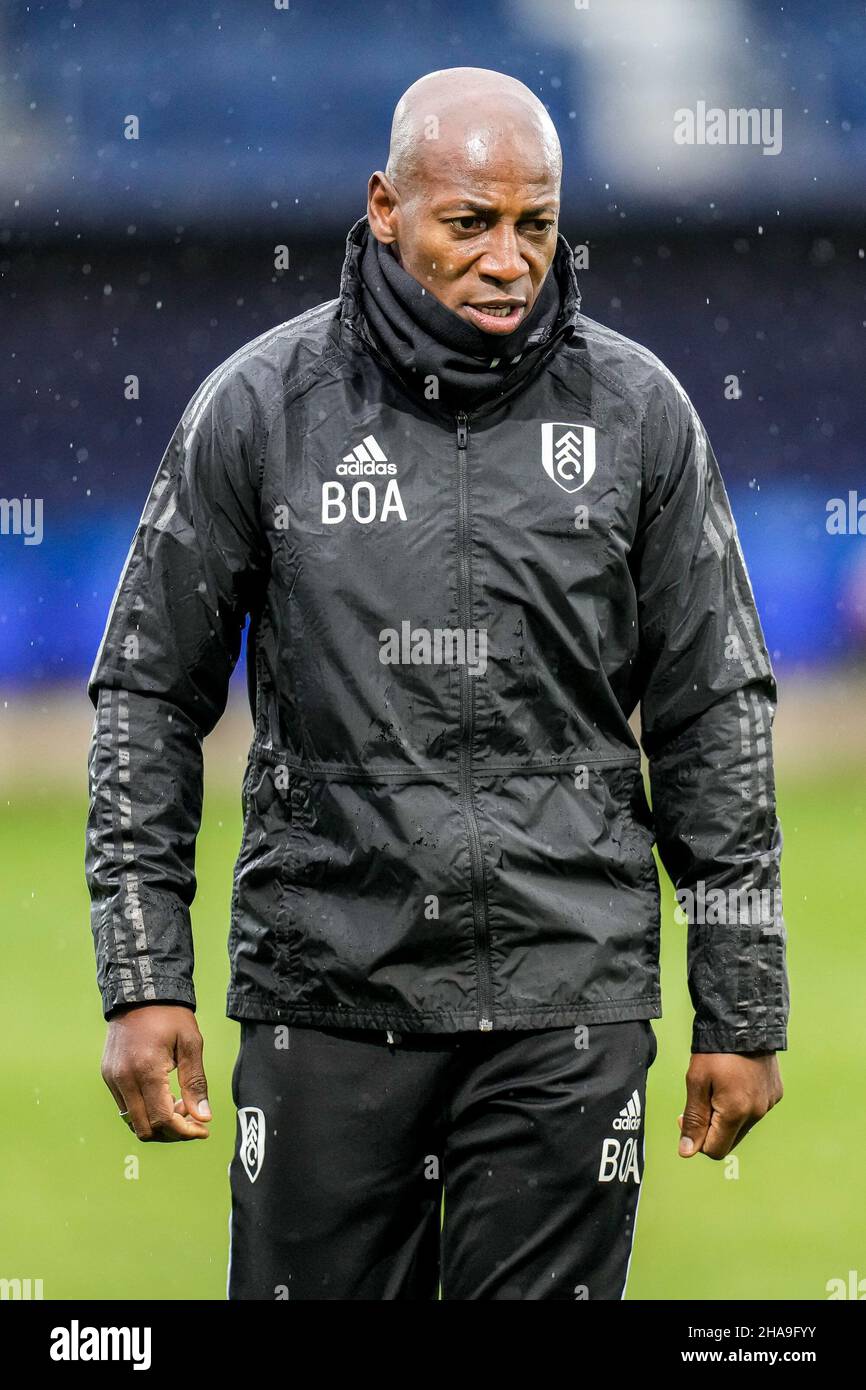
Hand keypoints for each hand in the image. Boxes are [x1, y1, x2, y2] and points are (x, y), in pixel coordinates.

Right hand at [101, 1003, 211, 1142]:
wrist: (140, 993)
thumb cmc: (170, 1016)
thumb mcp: (191, 1044)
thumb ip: (196, 1083)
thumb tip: (203, 1117)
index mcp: (146, 1070)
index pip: (162, 1119)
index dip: (184, 1132)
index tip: (203, 1130)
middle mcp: (124, 1079)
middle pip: (145, 1128)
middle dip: (171, 1132)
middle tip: (192, 1118)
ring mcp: (112, 1079)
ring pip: (132, 1122)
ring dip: (157, 1123)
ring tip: (178, 1104)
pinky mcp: (108, 1076)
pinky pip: (125, 1107)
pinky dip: (144, 1111)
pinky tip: (162, 1096)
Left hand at [677, 1052, 782, 1159]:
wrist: (744, 1021)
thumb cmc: (715, 1051)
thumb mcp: (696, 1082)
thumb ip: (694, 1119)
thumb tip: (686, 1152)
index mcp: (737, 1113)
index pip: (715, 1150)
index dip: (696, 1140)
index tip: (685, 1116)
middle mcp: (758, 1113)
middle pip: (729, 1140)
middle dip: (710, 1128)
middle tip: (699, 1100)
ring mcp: (769, 1103)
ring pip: (742, 1126)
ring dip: (726, 1116)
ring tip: (717, 1087)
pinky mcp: (775, 1093)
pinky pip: (754, 1110)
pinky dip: (741, 1104)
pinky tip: (734, 1081)